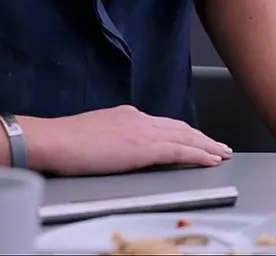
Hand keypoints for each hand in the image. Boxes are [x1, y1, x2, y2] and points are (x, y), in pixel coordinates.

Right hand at [22, 105, 232, 175]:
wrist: (54, 140)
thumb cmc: (63, 141)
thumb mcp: (93, 133)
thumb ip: (110, 136)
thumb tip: (117, 146)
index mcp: (126, 115)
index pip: (162, 124)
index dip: (182, 132)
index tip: (194, 138)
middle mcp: (139, 118)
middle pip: (180, 128)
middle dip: (201, 137)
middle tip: (219, 146)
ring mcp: (143, 131)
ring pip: (186, 137)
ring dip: (207, 145)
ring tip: (222, 153)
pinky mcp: (144, 147)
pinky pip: (180, 150)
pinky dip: (199, 154)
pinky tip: (210, 159)